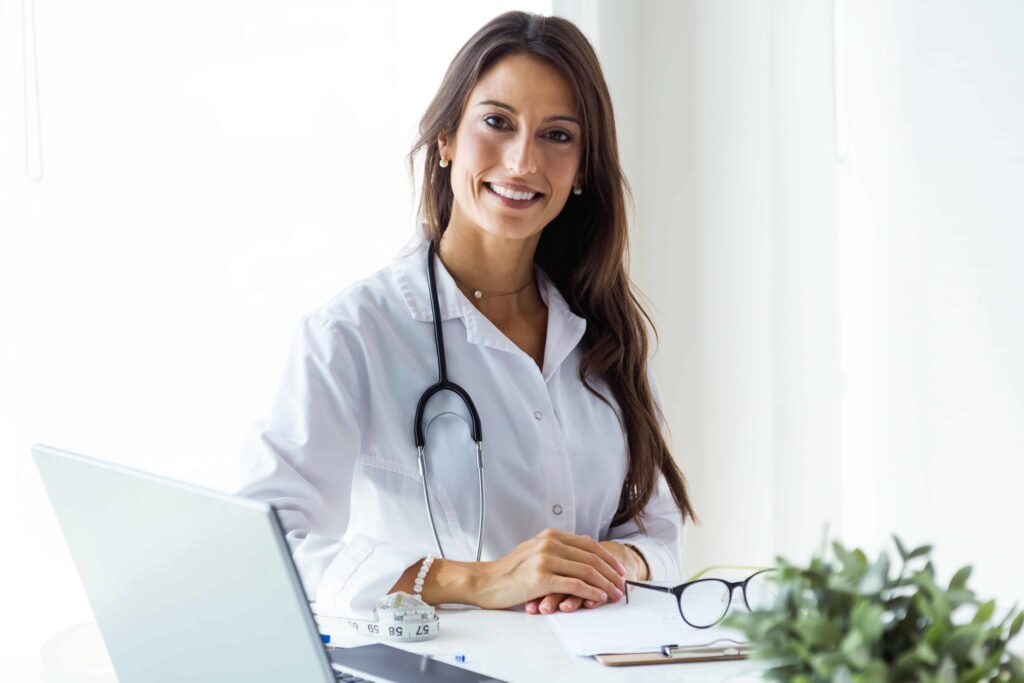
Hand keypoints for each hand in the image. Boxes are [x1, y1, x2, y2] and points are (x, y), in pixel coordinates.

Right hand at [472, 528, 626, 610]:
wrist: (486, 582)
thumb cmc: (509, 572)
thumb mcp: (533, 551)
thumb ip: (555, 550)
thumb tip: (581, 556)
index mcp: (550, 535)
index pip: (588, 544)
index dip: (607, 557)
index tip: (617, 569)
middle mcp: (549, 543)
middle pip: (591, 557)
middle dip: (610, 572)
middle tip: (621, 584)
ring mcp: (545, 559)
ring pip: (586, 571)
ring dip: (604, 584)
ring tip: (614, 594)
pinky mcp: (541, 578)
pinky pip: (575, 585)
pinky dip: (591, 592)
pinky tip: (598, 598)